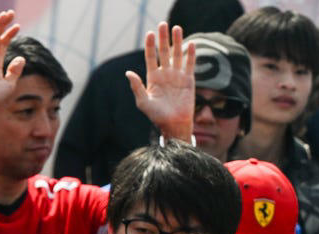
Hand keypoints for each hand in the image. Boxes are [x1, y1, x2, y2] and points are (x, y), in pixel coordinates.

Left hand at [126, 22, 194, 141]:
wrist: (173, 124)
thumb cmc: (156, 116)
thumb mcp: (143, 102)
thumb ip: (136, 87)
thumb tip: (128, 72)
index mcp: (153, 78)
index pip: (150, 58)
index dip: (150, 46)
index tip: (149, 33)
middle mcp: (165, 74)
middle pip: (164, 52)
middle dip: (163, 38)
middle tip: (163, 24)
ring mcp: (177, 76)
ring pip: (177, 55)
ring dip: (177, 41)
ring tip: (176, 28)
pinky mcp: (189, 80)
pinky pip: (190, 64)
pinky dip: (190, 54)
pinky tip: (190, 44)